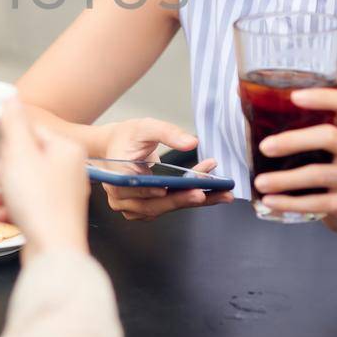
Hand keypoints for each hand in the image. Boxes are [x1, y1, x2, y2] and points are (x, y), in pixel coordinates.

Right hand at [0, 100, 89, 255]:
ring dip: (2, 192)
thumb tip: (11, 101)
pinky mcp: (52, 215)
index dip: (8, 143)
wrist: (53, 252)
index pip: (30, 131)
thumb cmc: (41, 205)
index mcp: (67, 149)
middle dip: (2, 171)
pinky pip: (25, 203)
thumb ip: (14, 124)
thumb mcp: (20, 154)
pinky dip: (11, 208)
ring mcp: (61, 194)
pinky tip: (4, 216)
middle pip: (23, 158)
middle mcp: (68, 169)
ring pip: (21, 182)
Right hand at [98, 117, 230, 221]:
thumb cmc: (127, 137)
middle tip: (206, 192)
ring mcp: (132, 206)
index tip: (169, 189)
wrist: (117, 146)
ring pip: (163, 209)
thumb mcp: (146, 127)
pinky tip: (210, 193)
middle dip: (182, 199)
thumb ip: (168, 133)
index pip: (135, 189)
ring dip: (191, 201)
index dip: (152, 192)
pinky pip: (167, 207)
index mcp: (116, 176)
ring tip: (219, 193)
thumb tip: (191, 142)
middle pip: (153, 205)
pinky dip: (187, 200)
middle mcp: (120, 197)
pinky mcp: (144, 209)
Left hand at [252, 88, 336, 232]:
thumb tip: (243, 95)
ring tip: (260, 183)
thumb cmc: (325, 163)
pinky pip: (318, 203)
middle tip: (264, 147)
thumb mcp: (318, 142)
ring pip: (320, 174)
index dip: (322, 97)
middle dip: (294, 141)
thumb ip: (292, 122)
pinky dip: (290, 203)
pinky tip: (270, 201)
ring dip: (286, 179)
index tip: (294, 97)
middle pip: (330, 137)